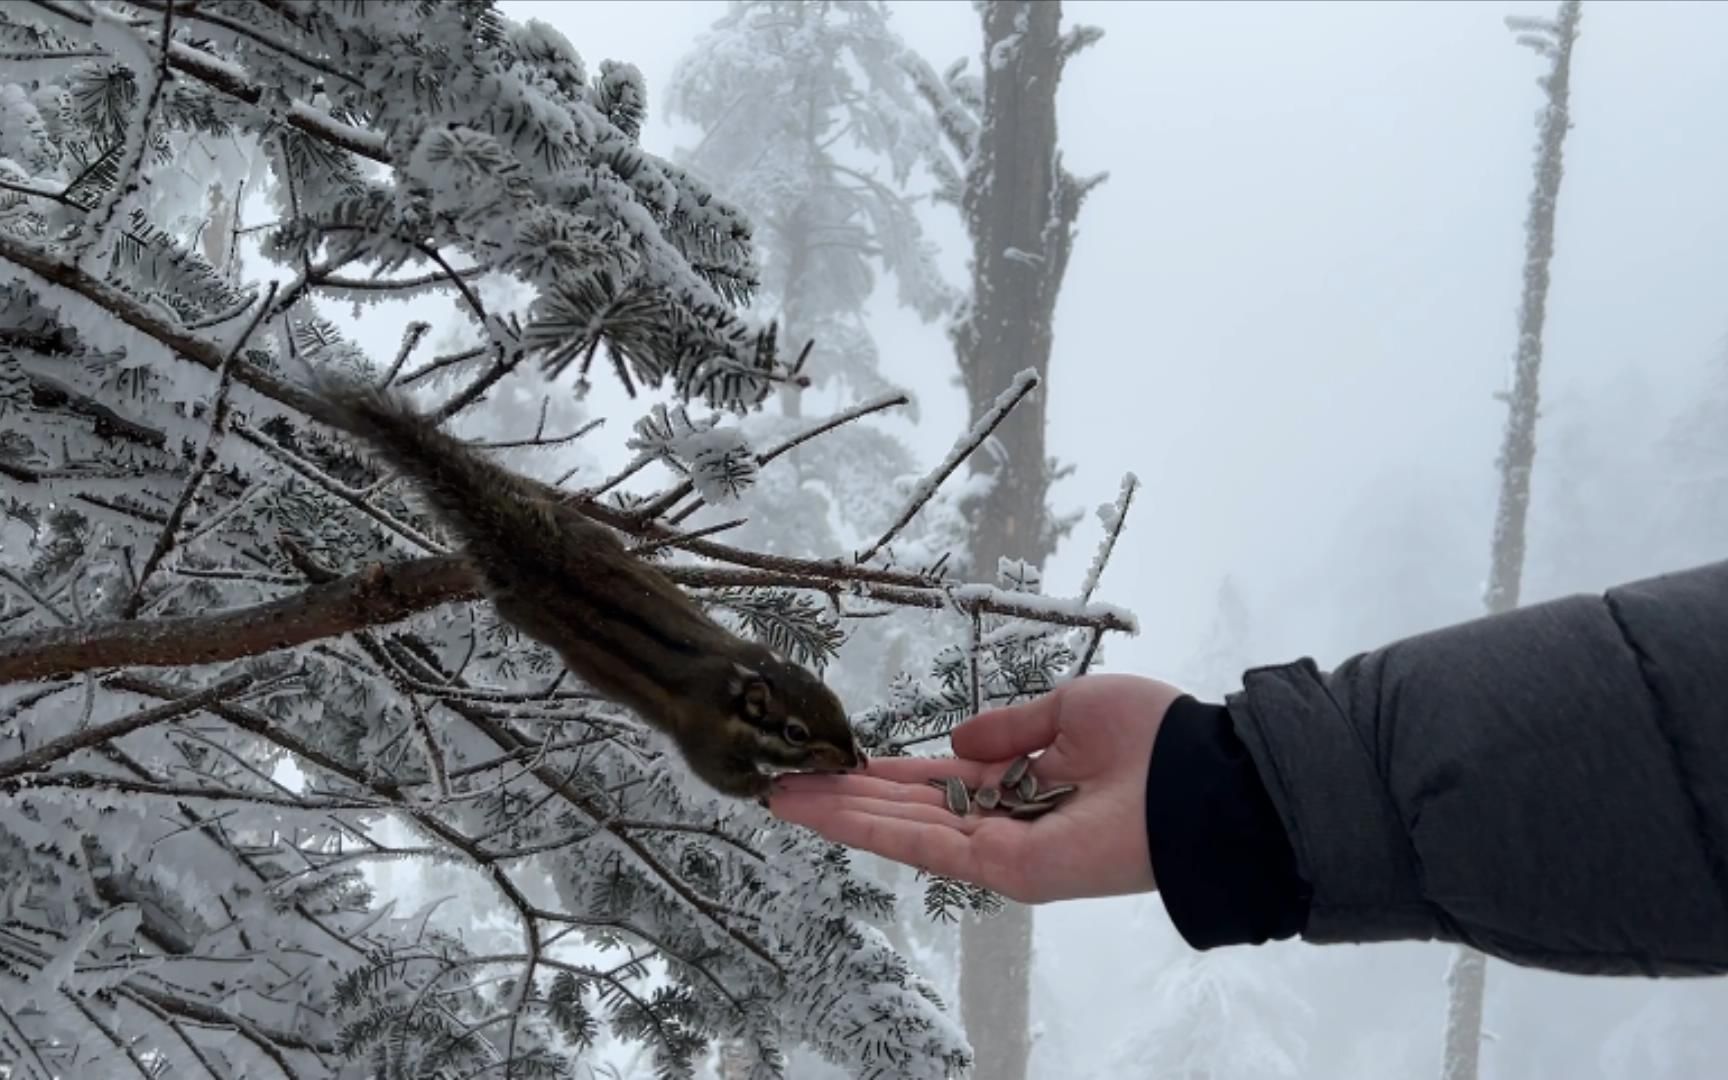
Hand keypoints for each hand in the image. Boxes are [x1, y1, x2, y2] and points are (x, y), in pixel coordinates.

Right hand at [769, 674, 1184, 903]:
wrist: (1200, 781)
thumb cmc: (1151, 739)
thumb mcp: (1070, 708)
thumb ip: (1011, 726)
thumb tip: (955, 743)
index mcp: (1022, 783)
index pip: (938, 784)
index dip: (885, 775)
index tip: (836, 763)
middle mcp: (1005, 821)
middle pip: (907, 813)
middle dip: (844, 800)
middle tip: (783, 786)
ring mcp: (1001, 850)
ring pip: (904, 833)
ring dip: (841, 816)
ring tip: (784, 798)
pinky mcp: (1005, 869)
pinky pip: (928, 849)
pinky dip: (875, 832)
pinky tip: (829, 815)